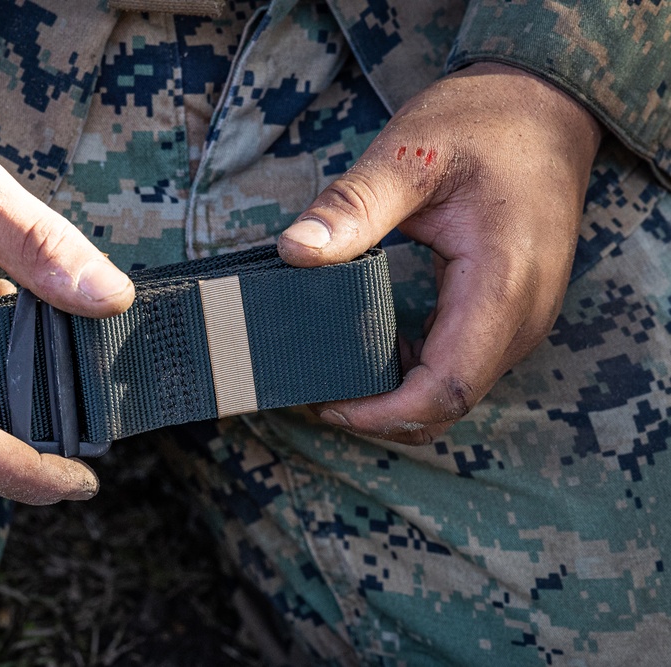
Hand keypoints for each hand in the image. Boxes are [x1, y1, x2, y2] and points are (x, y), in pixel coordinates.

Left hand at [278, 63, 600, 443]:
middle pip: (451, 401)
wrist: (546, 105)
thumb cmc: (486, 122)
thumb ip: (353, 205)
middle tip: (315, 390)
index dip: (385, 412)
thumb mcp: (410, 153)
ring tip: (335, 373)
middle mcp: (523, 314)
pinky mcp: (510, 311)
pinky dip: (416, 372)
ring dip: (397, 395)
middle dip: (383, 410)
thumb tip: (295, 250)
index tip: (327, 404)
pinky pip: (462, 363)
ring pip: (457, 389)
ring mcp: (522, 317)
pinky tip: (373, 350)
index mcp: (503, 283)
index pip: (448, 387)